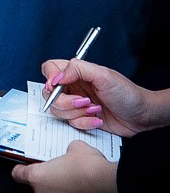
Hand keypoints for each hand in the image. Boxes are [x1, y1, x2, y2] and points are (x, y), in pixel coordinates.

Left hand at [9, 140, 119, 192]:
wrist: (110, 184)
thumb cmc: (88, 166)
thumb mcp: (74, 147)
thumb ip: (65, 150)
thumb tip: (70, 152)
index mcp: (36, 177)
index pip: (18, 174)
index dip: (21, 168)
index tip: (24, 165)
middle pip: (36, 185)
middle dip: (45, 177)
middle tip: (56, 168)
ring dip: (58, 187)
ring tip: (73, 177)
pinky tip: (82, 187)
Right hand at [38, 58, 152, 137]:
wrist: (143, 116)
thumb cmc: (128, 94)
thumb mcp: (103, 75)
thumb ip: (77, 69)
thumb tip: (56, 76)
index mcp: (76, 73)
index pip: (50, 69)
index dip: (49, 78)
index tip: (57, 86)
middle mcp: (73, 87)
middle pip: (49, 94)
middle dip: (65, 101)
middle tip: (84, 101)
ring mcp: (76, 104)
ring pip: (58, 110)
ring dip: (76, 113)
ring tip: (95, 109)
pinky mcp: (81, 118)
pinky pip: (71, 123)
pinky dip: (84, 123)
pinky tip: (98, 119)